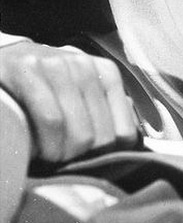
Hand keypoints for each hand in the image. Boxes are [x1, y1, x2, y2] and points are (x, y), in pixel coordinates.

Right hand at [0, 40, 139, 162]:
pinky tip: (37, 152)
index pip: (124, 133)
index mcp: (106, 72)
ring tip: (50, 159)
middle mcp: (85, 65)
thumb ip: (108, 112)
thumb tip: (130, 143)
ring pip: (79, 134)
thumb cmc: (45, 88)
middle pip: (101, 138)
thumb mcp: (81, 94)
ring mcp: (56, 64)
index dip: (108, 158)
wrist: (3, 59)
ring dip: (62, 157)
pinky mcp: (28, 69)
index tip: (89, 163)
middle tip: (64, 163)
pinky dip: (46, 145)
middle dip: (82, 159)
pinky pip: (51, 121)